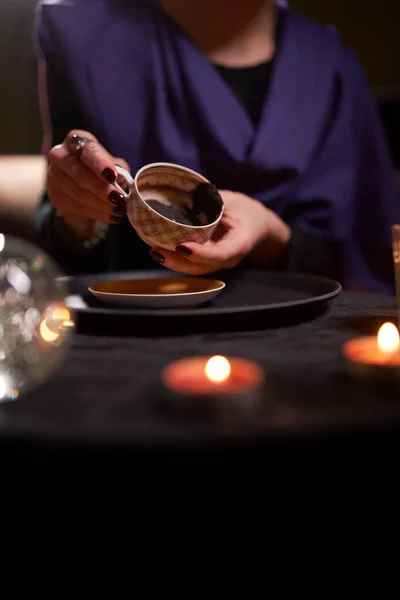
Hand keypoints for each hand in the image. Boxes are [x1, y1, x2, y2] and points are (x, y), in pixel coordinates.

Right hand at [47, 130, 129, 239]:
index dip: (100, 163)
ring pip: (79, 193)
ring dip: (102, 204)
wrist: (83, 188)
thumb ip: (118, 170)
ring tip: (119, 211)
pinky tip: (111, 216)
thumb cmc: (101, 171)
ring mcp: (54, 175)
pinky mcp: (55, 195)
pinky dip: (97, 213)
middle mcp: (60, 154)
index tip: (112, 176)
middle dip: (102, 189)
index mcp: (77, 140)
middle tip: (120, 200)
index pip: (88, 150)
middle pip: (80, 174)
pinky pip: (77, 206)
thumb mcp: (113, 166)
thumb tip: (123, 181)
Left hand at [149, 190, 290, 274]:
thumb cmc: (246, 212)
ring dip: (172, 262)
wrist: (257, 226)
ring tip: (153, 250)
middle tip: (155, 250)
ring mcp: (217, 262)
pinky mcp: (208, 261)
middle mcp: (228, 258)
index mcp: (240, 243)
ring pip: (193, 268)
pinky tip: (158, 249)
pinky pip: (190, 263)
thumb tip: (189, 191)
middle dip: (177, 262)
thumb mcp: (233, 200)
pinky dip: (174, 258)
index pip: (221, 255)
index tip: (182, 246)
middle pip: (201, 267)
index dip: (201, 253)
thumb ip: (213, 200)